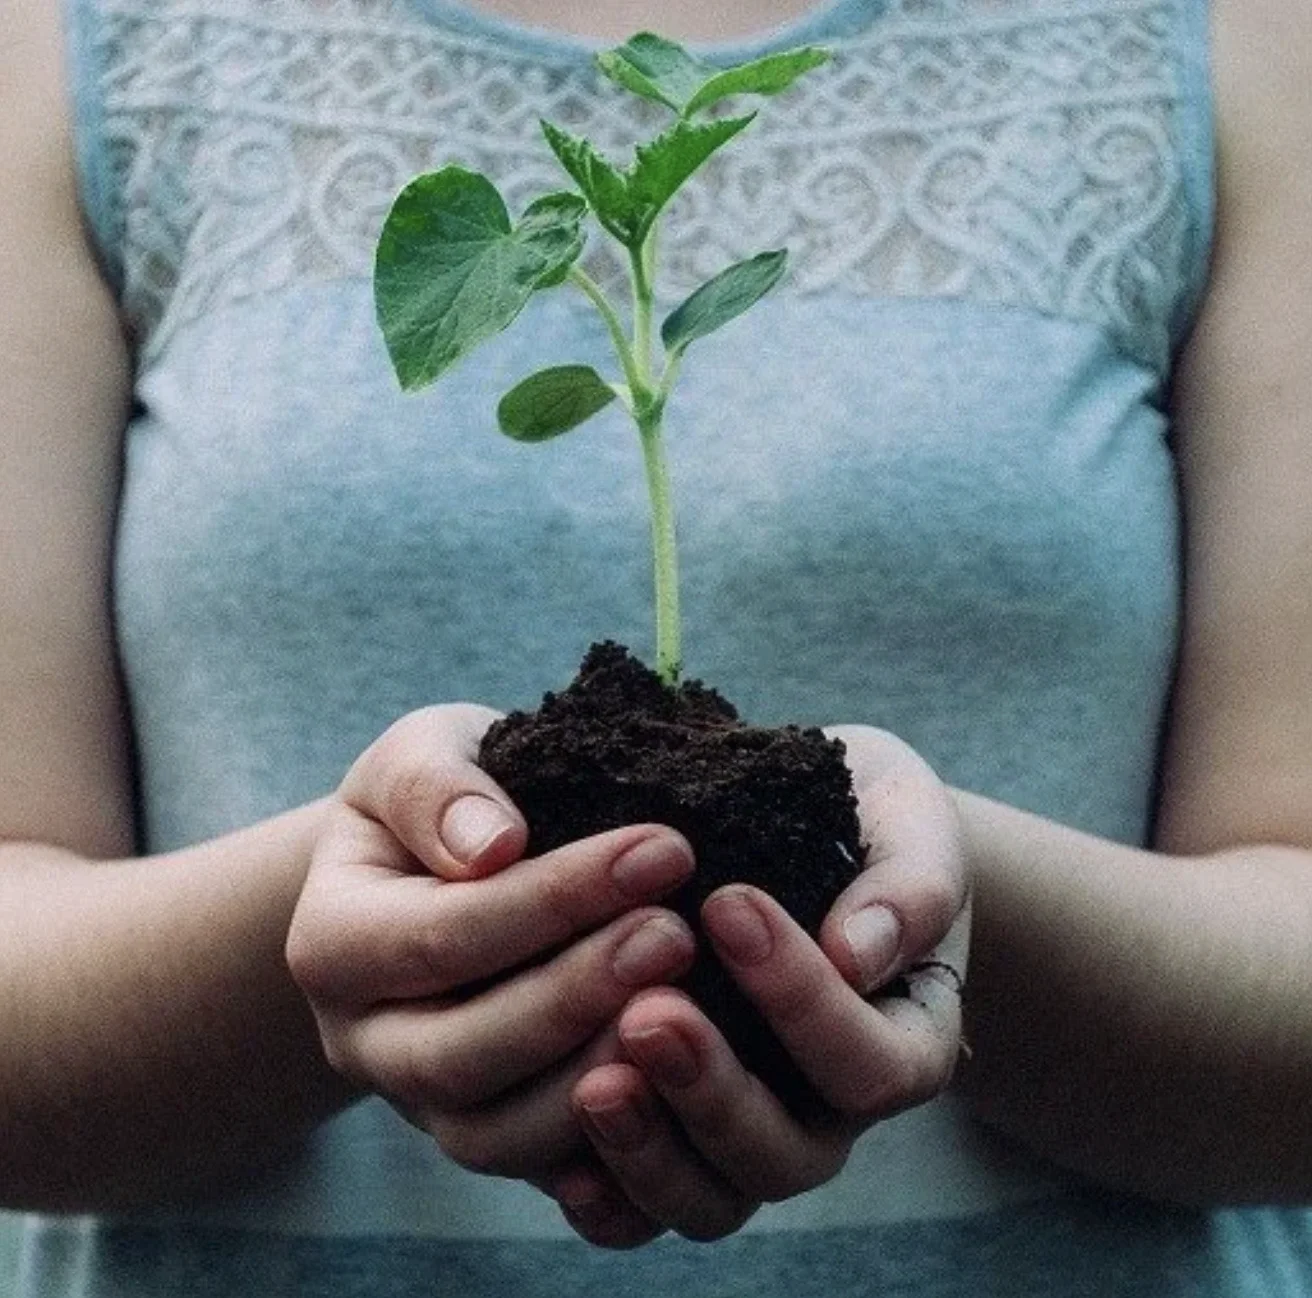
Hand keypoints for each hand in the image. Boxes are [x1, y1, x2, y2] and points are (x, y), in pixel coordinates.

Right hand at [285, 704, 698, 1184]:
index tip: (663, 848)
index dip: (554, 899)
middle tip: (677, 934)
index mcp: (332, 942)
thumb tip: (492, 844)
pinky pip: (542, 1173)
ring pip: (496, 1136)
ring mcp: (422, 1102)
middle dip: (576, 996)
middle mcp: (364, 1039)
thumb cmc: (440, 799)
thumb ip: (437, 787)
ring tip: (688, 1007)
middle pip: (459, 1055)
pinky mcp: (487, 1134)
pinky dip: (610, 1150)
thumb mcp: (420, 754)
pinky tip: (682, 1093)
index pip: (441, 935)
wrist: (435, 868)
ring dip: (596, 1077)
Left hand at [552, 726, 969, 1247]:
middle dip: (712, 1090)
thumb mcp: (908, 823)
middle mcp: (830, 1112)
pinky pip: (644, 1211)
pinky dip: (608, 1198)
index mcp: (904, 1042)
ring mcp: (750, 1135)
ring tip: (593, 1085)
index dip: (801, 999)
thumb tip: (857, 953)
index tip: (728, 903)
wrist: (810, 829)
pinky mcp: (677, 1140)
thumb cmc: (867, 820)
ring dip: (650, 1151)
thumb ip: (909, 885)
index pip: (868, 1063)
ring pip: (712, 1200)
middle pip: (786, 1155)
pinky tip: (564, 1161)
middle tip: (648, 1012)